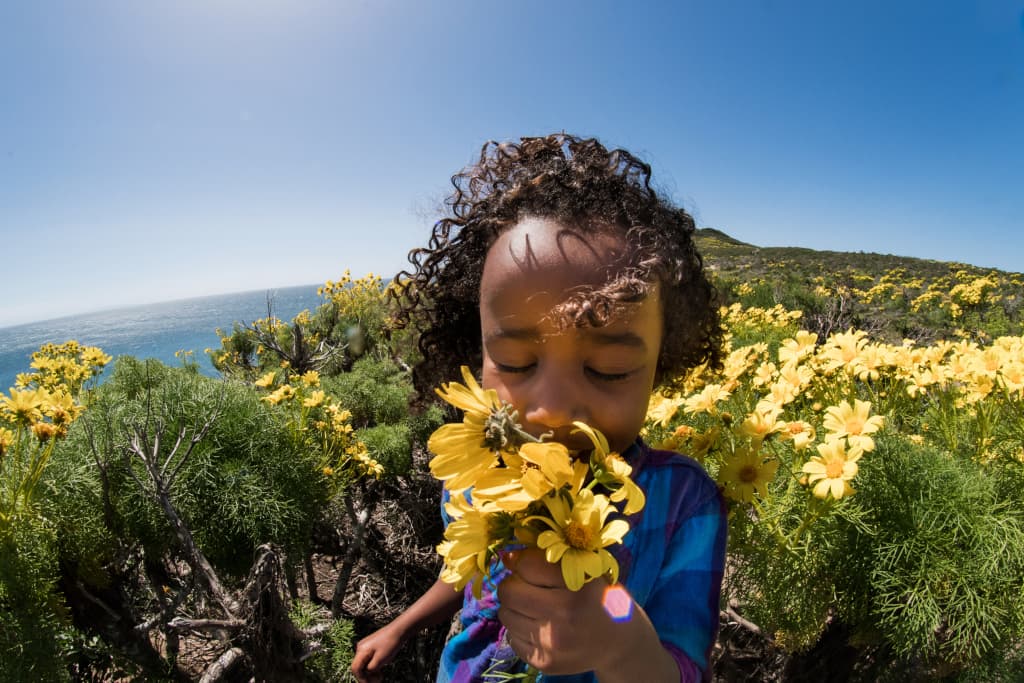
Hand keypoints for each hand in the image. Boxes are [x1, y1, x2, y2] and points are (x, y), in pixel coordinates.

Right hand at [350, 622, 405, 682]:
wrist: (399, 630)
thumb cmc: (390, 644)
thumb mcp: (381, 660)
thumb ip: (371, 669)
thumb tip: (367, 674)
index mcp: (361, 650)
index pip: (355, 668)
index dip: (361, 679)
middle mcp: (360, 647)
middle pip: (359, 666)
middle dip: (367, 676)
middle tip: (378, 680)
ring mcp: (365, 646)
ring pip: (364, 663)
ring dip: (370, 671)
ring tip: (380, 675)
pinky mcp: (370, 646)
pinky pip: (368, 659)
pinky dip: (372, 665)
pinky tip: (380, 668)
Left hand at [496, 548, 615, 675]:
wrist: (619, 642)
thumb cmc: (598, 597)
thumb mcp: (584, 570)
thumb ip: (547, 560)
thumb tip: (506, 558)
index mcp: (577, 585)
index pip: (526, 564)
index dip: (523, 561)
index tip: (529, 565)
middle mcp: (564, 615)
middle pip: (509, 591)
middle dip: (513, 585)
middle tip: (527, 587)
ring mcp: (552, 642)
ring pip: (506, 614)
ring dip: (515, 608)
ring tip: (536, 608)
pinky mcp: (544, 663)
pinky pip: (511, 638)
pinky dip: (520, 630)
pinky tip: (540, 627)